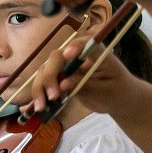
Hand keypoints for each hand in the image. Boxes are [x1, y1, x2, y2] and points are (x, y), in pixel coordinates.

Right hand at [21, 37, 135, 117]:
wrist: (119, 100)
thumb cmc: (118, 92)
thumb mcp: (106, 91)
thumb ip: (85, 86)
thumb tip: (63, 84)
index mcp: (95, 53)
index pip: (83, 44)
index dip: (74, 47)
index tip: (68, 55)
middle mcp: (77, 57)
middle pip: (56, 58)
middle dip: (50, 75)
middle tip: (53, 96)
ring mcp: (67, 68)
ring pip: (46, 71)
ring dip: (40, 88)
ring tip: (41, 107)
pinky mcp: (60, 80)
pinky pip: (45, 84)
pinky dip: (38, 95)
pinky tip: (31, 108)